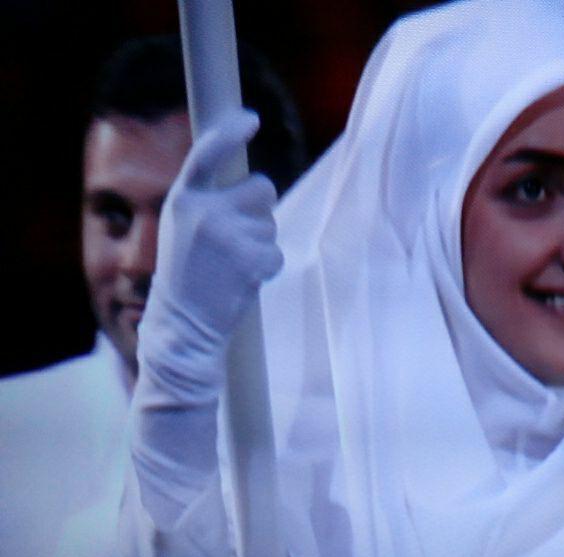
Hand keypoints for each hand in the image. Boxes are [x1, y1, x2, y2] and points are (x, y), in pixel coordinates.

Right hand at [139, 109, 281, 396]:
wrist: (182, 324)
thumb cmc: (186, 274)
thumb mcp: (182, 227)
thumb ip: (210, 200)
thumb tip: (255, 182)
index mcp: (182, 199)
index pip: (208, 153)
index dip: (231, 131)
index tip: (251, 119)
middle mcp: (204, 211)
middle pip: (262, 188)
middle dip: (258, 208)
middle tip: (235, 237)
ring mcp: (229, 235)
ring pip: (270, 223)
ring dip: (260, 242)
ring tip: (230, 265)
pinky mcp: (252, 259)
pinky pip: (276, 251)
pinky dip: (266, 266)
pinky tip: (241, 279)